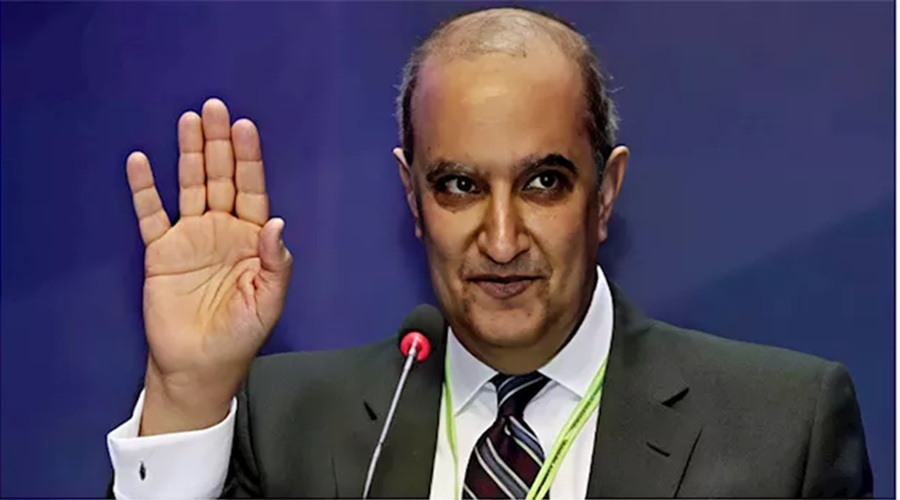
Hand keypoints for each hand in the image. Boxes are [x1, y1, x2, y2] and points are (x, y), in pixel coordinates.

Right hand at [126, 98, 292, 434]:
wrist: (198, 365)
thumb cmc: (239, 335)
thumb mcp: (267, 302)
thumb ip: (274, 263)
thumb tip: (275, 224)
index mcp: (251, 238)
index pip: (251, 190)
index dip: (248, 159)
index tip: (245, 128)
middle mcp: (222, 230)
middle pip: (220, 177)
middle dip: (218, 144)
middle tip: (214, 108)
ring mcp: (190, 237)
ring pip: (189, 186)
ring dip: (189, 155)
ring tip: (188, 121)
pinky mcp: (161, 251)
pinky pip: (151, 215)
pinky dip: (145, 190)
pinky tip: (141, 162)